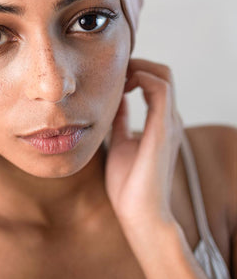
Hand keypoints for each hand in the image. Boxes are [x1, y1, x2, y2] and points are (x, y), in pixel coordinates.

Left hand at [104, 58, 182, 232]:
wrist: (139, 214)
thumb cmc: (129, 185)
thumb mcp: (119, 143)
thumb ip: (120, 122)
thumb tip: (112, 103)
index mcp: (160, 123)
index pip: (155, 82)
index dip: (135, 71)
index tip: (111, 75)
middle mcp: (169, 120)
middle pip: (162, 73)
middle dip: (137, 64)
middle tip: (112, 70)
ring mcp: (168, 123)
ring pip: (163, 76)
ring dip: (139, 67)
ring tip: (116, 75)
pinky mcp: (163, 129)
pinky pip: (160, 89)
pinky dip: (143, 77)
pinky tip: (123, 85)